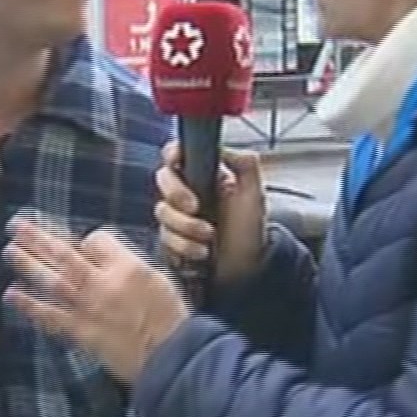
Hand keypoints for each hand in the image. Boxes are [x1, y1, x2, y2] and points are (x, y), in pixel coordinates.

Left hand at [4, 217, 190, 385]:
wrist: (173, 357)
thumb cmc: (172, 319)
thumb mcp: (159, 279)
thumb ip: (129, 265)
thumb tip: (103, 256)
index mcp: (128, 267)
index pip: (96, 240)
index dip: (87, 240)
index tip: (82, 245)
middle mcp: (104, 284)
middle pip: (64, 254)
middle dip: (38, 238)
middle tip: (16, 225)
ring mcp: (90, 309)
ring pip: (53, 280)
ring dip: (29, 264)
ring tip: (10, 249)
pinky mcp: (82, 332)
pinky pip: (51, 316)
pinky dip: (30, 305)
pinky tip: (12, 294)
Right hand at [155, 141, 266, 287]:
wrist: (246, 268)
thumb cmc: (250, 230)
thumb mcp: (254, 194)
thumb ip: (244, 165)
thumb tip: (223, 147)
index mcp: (204, 175)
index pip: (178, 154)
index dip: (173, 154)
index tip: (176, 162)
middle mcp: (186, 193)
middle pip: (162, 179)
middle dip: (176, 194)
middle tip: (196, 208)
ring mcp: (176, 217)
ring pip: (162, 212)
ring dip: (185, 227)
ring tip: (209, 238)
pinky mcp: (170, 240)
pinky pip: (163, 239)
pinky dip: (183, 247)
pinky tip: (201, 253)